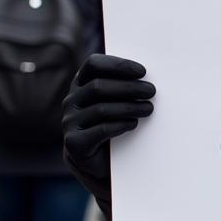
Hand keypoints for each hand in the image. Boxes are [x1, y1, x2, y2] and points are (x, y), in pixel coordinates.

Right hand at [62, 54, 154, 182]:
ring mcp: (69, 121)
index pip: (94, 64)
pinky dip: (121, 125)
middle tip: (151, 91)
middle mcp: (71, 100)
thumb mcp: (116, 98)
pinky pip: (101, 130)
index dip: (118, 65)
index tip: (142, 72)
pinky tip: (133, 123)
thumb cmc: (112, 119)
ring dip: (130, 107)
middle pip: (98, 86)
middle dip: (129, 87)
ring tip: (148, 108)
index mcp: (80, 83)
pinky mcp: (74, 142)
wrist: (96, 156)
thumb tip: (147, 75)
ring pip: (101, 109)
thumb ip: (124, 83)